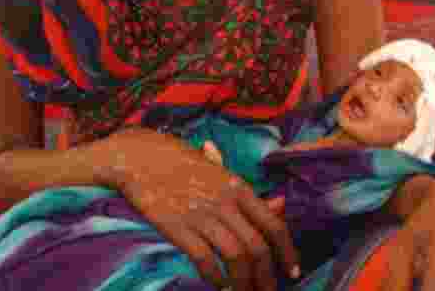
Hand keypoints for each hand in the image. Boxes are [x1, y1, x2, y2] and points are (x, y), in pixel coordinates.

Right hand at [108, 129, 299, 290]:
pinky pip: (204, 259)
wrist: (142, 157)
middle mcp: (225, 202)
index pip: (273, 224)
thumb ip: (249, 195)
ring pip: (235, 256)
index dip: (288, 253)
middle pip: (257, 247)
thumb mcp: (221, 173)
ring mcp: (201, 214)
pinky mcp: (177, 226)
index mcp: (239, 188)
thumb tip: (281, 205)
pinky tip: (218, 285)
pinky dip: (214, 278)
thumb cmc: (183, 164)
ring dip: (243, 283)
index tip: (292, 273)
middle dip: (267, 277)